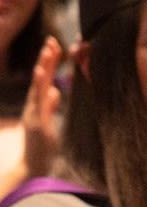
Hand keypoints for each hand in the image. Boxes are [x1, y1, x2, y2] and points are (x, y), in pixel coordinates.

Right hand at [22, 37, 63, 179]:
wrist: (32, 166)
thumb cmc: (42, 146)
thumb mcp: (49, 121)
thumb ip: (49, 106)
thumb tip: (54, 91)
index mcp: (38, 104)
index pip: (44, 79)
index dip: (48, 62)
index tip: (54, 45)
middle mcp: (34, 105)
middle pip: (40, 78)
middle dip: (46, 59)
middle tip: (52, 40)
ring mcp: (34, 113)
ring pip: (38, 87)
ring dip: (42, 68)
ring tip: (47, 52)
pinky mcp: (36, 123)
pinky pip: (38, 103)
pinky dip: (39, 88)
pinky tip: (42, 76)